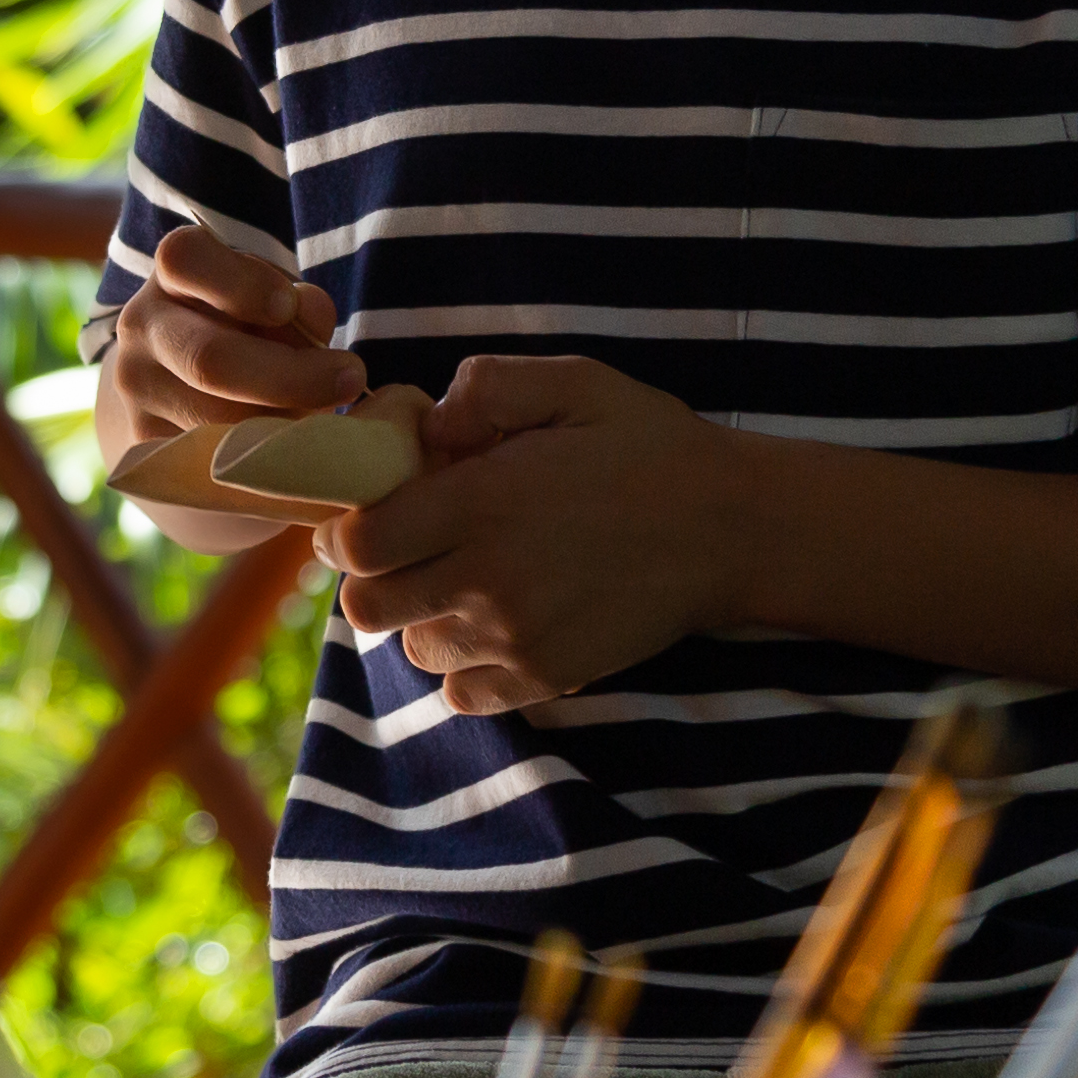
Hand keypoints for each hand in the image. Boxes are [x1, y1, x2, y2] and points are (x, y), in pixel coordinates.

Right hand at [103, 226, 368, 438]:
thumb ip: (299, 304)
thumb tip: (312, 322)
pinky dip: (260, 457)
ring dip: (281, 424)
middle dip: (291, 376)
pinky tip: (291, 450)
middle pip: (209, 358)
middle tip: (351, 379)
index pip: (186, 261)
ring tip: (323, 418)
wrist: (187, 373)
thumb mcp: (273, 294)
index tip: (287, 307)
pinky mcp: (146, 441)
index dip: (241, 285)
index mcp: (173, 270)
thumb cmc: (250, 319)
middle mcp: (142, 324)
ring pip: (213, 420)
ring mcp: (136, 387)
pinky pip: (209, 459)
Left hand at [325, 355, 740, 715]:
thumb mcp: (575, 383)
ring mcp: (517, 638)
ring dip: (419, 618)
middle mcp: (490, 578)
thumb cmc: (649, 447)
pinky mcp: (547, 676)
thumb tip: (425, 423)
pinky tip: (492, 626)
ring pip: (413, 650)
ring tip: (459, 583)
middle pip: (368, 607)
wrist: (732, 529)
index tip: (365, 515)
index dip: (345, 531)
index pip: (358, 545)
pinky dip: (462, 668)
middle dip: (372, 576)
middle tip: (406, 550)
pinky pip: (462, 695)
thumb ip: (487, 388)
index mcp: (484, 502)